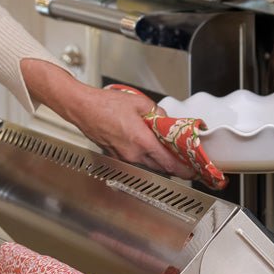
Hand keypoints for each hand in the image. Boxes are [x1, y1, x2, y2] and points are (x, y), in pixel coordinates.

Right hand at [106, 85, 226, 190]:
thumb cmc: (104, 105)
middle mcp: (132, 153)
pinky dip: (144, 155)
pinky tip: (146, 145)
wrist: (82, 108)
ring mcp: (122, 156)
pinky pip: (135, 159)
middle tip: (183, 161)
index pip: (168, 162)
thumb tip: (164, 119)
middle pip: (159, 167)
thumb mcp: (138, 102)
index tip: (192, 172)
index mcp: (141, 141)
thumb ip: (156, 112)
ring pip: (147, 163)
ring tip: (166, 151)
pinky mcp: (115, 154)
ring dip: (158, 160)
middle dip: (173, 166)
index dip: (183, 169)